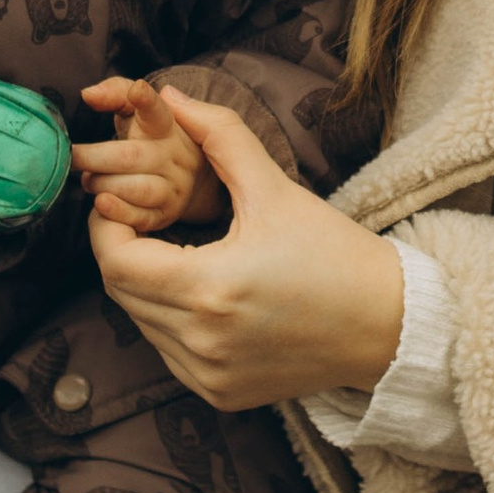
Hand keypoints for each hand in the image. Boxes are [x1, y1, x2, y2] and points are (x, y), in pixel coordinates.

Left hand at [75, 75, 219, 234]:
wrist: (188, 176)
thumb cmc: (149, 136)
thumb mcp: (137, 109)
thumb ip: (115, 93)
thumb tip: (88, 94)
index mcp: (166, 125)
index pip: (157, 110)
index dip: (146, 101)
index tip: (138, 91)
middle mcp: (174, 156)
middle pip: (132, 156)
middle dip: (94, 158)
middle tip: (71, 157)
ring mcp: (173, 187)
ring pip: (135, 189)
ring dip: (103, 184)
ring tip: (88, 180)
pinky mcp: (166, 214)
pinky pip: (140, 217)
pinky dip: (117, 212)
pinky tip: (101, 204)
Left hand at [89, 93, 404, 415]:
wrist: (386, 325)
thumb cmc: (335, 255)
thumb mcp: (276, 189)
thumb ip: (221, 136)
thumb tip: (175, 98)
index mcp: (210, 290)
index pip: (117, 261)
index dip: (107, 227)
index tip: (119, 202)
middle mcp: (202, 342)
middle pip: (123, 292)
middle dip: (124, 251)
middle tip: (145, 222)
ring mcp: (208, 375)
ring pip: (142, 324)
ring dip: (147, 287)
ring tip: (179, 256)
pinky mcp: (219, 394)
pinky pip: (168, 351)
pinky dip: (171, 322)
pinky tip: (205, 297)